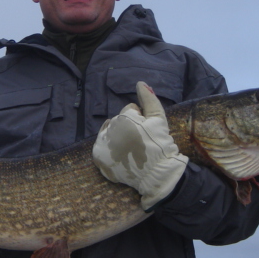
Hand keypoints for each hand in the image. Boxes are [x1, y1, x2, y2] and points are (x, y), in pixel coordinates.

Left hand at [92, 81, 187, 211]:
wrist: (156, 174)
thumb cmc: (159, 145)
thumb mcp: (158, 119)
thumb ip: (149, 99)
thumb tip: (140, 83)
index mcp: (123, 120)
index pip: (130, 110)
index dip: (142, 119)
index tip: (148, 131)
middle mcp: (108, 131)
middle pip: (118, 121)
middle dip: (128, 127)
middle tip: (141, 141)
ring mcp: (101, 147)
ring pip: (109, 132)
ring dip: (117, 137)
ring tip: (132, 149)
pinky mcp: (98, 160)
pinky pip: (102, 147)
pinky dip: (109, 150)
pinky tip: (121, 155)